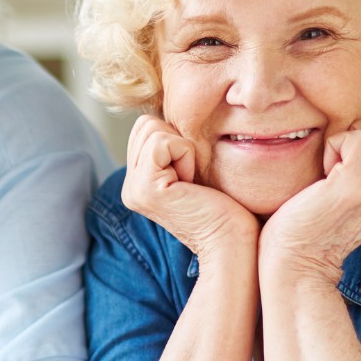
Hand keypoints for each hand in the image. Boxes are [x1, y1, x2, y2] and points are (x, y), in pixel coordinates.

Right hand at [121, 114, 257, 261]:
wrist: (231, 241)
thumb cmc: (223, 206)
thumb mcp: (190, 170)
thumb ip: (171, 149)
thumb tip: (169, 119)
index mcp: (137, 183)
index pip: (145, 128)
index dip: (176, 141)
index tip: (191, 175)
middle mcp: (128, 187)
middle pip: (145, 124)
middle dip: (177, 142)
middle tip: (191, 179)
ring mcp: (132, 188)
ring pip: (152, 129)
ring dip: (182, 150)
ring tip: (191, 183)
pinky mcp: (144, 188)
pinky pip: (163, 142)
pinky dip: (185, 155)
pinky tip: (191, 183)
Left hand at [261, 115, 360, 282]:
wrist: (297, 264)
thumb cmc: (311, 227)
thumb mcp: (354, 197)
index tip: (349, 160)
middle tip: (343, 157)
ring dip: (353, 137)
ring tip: (334, 168)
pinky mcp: (355, 185)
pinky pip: (356, 138)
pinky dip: (335, 144)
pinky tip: (323, 174)